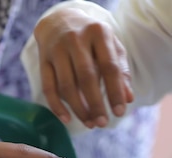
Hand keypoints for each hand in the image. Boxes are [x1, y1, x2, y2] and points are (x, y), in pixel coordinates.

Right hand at [33, 7, 132, 127]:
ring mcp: (57, 49)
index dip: (115, 91)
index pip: (109, 66)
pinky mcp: (43, 60)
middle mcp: (76, 39)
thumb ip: (120, 71)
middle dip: (95, 104)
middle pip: (86, 77)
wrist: (59, 20)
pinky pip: (48, 87)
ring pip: (66, 85)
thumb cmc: (91, 38)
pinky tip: (67, 119)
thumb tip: (128, 99)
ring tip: (89, 123)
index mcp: (98, 33)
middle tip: (102, 123)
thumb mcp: (110, 46)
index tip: (120, 112)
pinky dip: (57, 106)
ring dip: (78, 108)